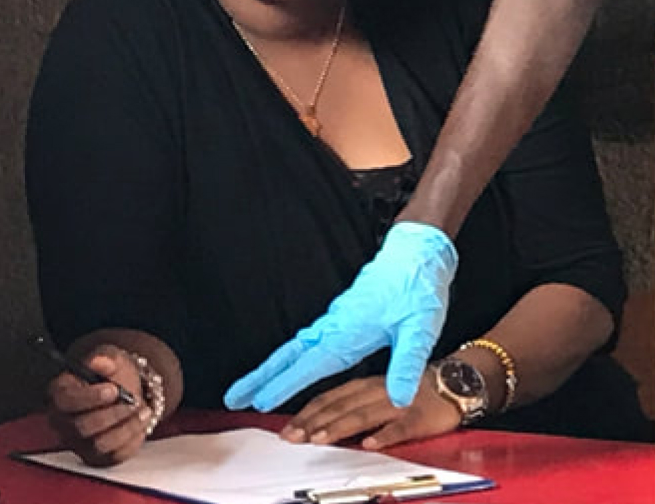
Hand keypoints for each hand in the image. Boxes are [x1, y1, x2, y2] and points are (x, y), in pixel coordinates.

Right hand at [45, 346, 154, 466]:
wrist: (126, 392)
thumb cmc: (112, 376)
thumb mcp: (111, 359)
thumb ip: (104, 358)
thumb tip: (97, 360)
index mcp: (60, 394)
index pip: (66, 401)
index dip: (90, 397)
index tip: (113, 390)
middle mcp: (63, 422)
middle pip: (82, 427)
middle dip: (113, 413)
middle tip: (132, 400)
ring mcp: (78, 443)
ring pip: (99, 445)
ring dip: (126, 426)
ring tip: (142, 410)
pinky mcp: (96, 457)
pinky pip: (114, 456)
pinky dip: (132, 439)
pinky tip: (139, 423)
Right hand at [225, 222, 458, 410]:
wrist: (418, 251)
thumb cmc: (418, 287)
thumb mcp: (421, 328)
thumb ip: (407, 364)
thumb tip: (399, 399)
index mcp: (350, 330)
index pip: (311, 364)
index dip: (285, 385)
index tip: (261, 403)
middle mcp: (335, 325)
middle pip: (289, 355)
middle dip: (260, 377)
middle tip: (233, 397)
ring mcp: (335, 320)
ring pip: (295, 348)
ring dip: (270, 369)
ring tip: (249, 389)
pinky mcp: (341, 317)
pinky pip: (307, 342)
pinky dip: (290, 358)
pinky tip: (288, 366)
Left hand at [280, 375, 462, 450]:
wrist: (454, 383)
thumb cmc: (412, 391)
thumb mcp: (377, 393)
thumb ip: (352, 405)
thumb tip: (319, 424)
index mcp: (366, 386)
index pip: (330, 399)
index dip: (307, 414)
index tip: (287, 428)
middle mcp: (377, 392)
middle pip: (340, 408)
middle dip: (313, 423)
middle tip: (292, 437)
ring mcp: (398, 404)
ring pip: (364, 416)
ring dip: (339, 427)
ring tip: (319, 439)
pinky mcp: (418, 416)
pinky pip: (400, 426)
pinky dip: (384, 435)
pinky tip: (370, 444)